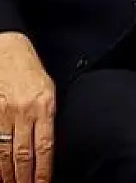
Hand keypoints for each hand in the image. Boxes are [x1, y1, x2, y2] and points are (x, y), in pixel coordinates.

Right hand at [0, 32, 55, 182]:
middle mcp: (24, 111)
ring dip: (7, 172)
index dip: (43, 170)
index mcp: (45, 106)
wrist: (7, 48)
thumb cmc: (31, 71)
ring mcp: (4, 111)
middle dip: (24, 177)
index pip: (45, 147)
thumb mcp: (49, 91)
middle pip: (23, 154)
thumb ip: (48, 117)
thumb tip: (46, 148)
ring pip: (4, 151)